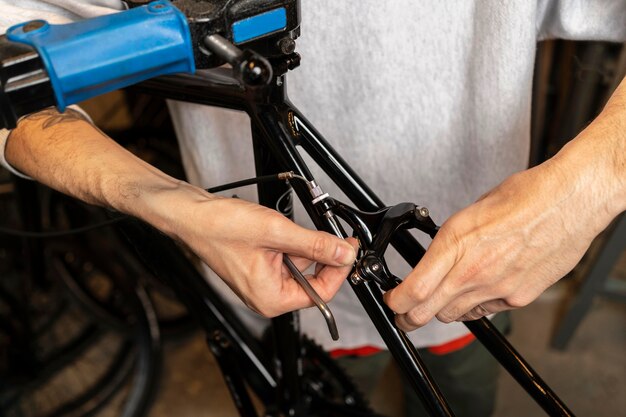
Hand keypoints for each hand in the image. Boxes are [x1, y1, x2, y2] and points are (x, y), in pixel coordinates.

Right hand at [6, 109, 356, 317]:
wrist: (188, 213)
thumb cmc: (218, 228)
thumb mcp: (277, 233)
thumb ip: (315, 244)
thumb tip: (343, 252)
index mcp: (272, 299)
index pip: (323, 292)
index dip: (340, 268)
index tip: (350, 247)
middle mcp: (268, 296)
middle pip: (314, 280)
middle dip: (326, 256)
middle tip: (336, 233)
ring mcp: (262, 281)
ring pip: (301, 266)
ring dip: (309, 246)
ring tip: (301, 226)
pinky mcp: (258, 266)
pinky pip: (287, 258)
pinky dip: (294, 243)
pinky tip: (287, 228)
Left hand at [384, 137, 622, 331]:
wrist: (570, 201)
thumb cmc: (525, 197)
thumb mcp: (470, 213)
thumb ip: (451, 241)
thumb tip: (436, 257)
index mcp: (455, 243)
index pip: (414, 290)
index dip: (396, 301)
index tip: (392, 299)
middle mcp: (473, 271)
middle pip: (426, 313)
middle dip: (408, 317)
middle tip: (403, 313)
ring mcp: (496, 288)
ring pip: (454, 316)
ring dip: (441, 310)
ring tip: (441, 298)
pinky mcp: (517, 297)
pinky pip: (484, 311)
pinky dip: (473, 306)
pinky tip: (476, 291)